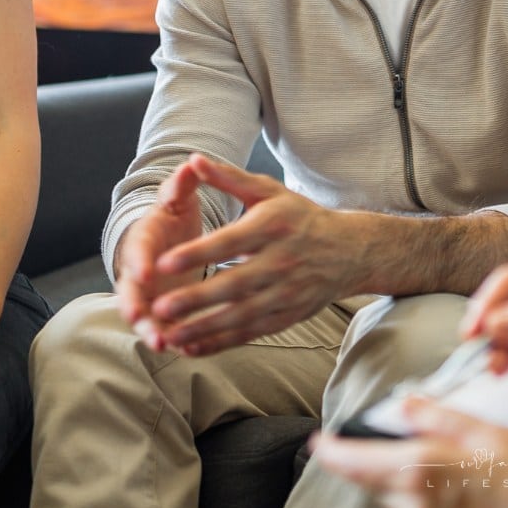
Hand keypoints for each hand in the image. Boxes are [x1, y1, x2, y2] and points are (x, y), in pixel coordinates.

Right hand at [115, 159, 206, 345]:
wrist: (171, 238)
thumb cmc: (175, 215)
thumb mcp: (178, 198)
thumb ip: (182, 184)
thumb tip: (190, 162)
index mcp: (143, 240)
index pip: (137, 250)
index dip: (139, 261)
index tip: (145, 273)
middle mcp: (140, 271)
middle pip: (131, 291)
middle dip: (134, 306)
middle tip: (138, 319)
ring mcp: (149, 295)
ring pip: (145, 317)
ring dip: (151, 330)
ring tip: (163, 344)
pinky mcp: (163, 313)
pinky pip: (165, 329)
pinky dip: (173, 340)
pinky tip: (186, 351)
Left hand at [142, 153, 361, 354]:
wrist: (348, 250)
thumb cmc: (299, 216)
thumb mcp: (268, 190)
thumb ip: (228, 177)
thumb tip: (193, 159)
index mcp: (272, 226)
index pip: (229, 242)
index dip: (197, 253)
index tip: (164, 263)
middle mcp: (281, 261)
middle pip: (233, 285)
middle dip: (195, 299)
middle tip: (159, 307)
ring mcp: (285, 293)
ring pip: (240, 316)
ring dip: (203, 328)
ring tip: (169, 334)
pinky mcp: (287, 317)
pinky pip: (250, 333)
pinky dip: (221, 343)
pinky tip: (193, 348)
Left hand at [312, 398, 507, 507]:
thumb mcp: (489, 431)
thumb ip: (437, 416)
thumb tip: (407, 404)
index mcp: (420, 473)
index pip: (353, 463)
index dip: (332, 451)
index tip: (321, 442)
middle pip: (382, 485)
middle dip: (397, 466)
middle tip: (444, 453)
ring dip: (424, 495)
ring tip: (475, 485)